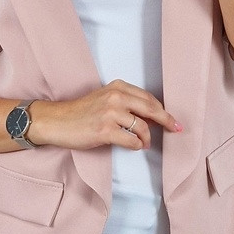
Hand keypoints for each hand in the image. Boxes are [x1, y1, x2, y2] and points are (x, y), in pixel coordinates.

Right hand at [30, 79, 182, 150]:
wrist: (56, 121)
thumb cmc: (81, 112)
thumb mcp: (104, 99)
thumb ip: (126, 103)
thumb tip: (152, 117)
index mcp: (117, 87)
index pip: (148, 98)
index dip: (163, 110)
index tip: (173, 120)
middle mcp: (116, 97)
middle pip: (151, 109)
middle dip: (167, 121)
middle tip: (177, 129)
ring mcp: (110, 113)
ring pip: (142, 127)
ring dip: (147, 138)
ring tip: (144, 143)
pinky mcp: (105, 130)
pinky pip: (131, 140)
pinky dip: (136, 145)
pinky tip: (134, 146)